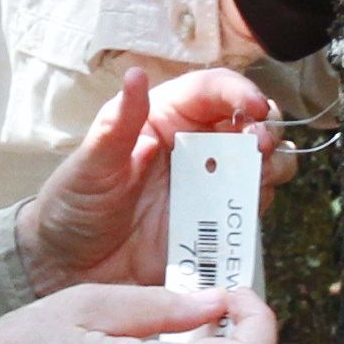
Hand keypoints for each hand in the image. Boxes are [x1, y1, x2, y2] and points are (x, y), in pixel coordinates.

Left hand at [16, 69, 291, 290]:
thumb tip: (136, 75)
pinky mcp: (215, 224)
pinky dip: (261, 204)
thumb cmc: (74, 205)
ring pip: (262, 163)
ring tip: (260, 175)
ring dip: (273, 164)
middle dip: (266, 128)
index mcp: (166, 118)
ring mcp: (209, 186)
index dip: (239, 92)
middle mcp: (195, 148)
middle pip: (250, 123)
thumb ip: (119, 123)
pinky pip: (251, 208)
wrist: (70, 268)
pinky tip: (249, 208)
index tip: (253, 107)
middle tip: (260, 145)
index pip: (213, 90)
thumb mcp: (92, 163)